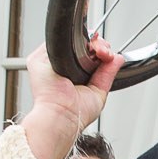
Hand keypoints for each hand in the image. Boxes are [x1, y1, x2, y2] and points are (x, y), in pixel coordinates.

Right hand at [21, 39, 121, 158]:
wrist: (63, 116)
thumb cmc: (77, 112)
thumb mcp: (98, 91)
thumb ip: (107, 73)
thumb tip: (118, 58)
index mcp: (73, 74)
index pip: (87, 53)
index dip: (101, 50)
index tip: (109, 55)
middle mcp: (60, 66)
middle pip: (80, 44)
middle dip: (99, 45)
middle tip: (106, 54)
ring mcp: (49, 61)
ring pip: (70, 41)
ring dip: (90, 42)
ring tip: (100, 52)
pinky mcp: (38, 59)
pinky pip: (56, 43)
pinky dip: (72, 42)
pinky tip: (85, 48)